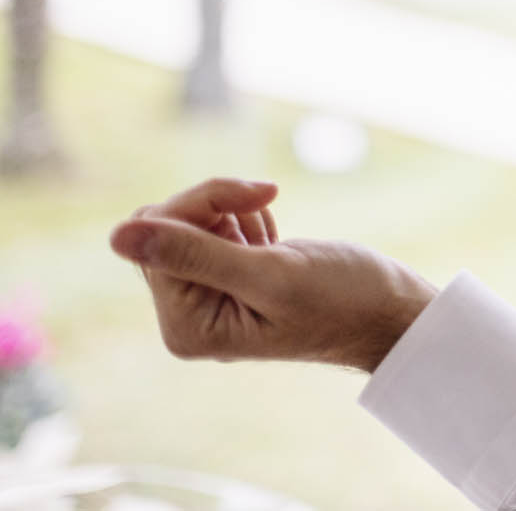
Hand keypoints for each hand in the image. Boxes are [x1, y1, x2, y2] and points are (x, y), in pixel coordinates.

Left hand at [110, 176, 437, 372]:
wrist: (394, 313)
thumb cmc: (344, 299)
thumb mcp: (270, 274)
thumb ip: (193, 254)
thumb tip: (116, 235)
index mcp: (186, 326)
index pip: (157, 236)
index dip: (204, 203)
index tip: (262, 194)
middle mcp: (188, 316)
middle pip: (164, 227)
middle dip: (214, 204)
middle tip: (266, 201)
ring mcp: (208, 298)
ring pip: (187, 222)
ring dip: (232, 211)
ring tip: (277, 235)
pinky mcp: (229, 280)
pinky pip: (212, 229)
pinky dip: (245, 219)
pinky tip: (277, 240)